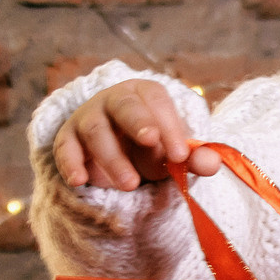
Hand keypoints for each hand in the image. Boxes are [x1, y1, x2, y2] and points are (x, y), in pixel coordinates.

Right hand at [49, 80, 220, 190]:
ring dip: (112, 158)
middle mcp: (114, 100)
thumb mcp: (172, 152)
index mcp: (144, 94)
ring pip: (96, 130)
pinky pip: (65, 147)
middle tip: (151, 142)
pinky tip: (80, 181)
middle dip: (138, 122)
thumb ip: (193, 157)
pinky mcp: (68, 139)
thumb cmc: (149, 147)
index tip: (181, 155)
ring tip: (130, 184)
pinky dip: (70, 163)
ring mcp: (88, 117)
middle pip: (123, 106)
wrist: (114, 152)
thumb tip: (213, 164)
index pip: (157, 102)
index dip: (170, 126)